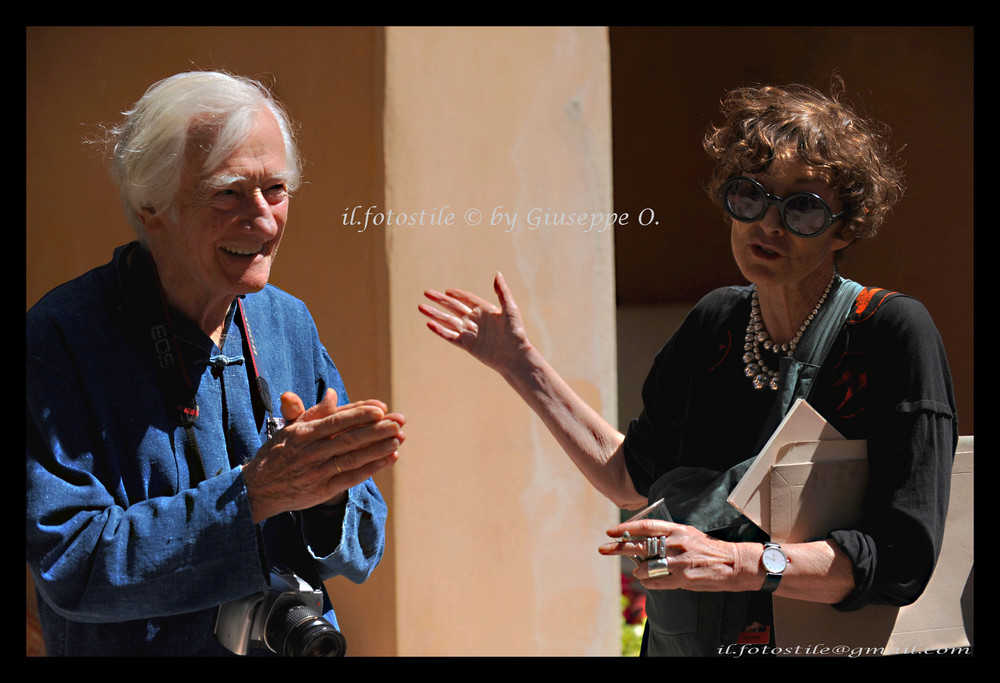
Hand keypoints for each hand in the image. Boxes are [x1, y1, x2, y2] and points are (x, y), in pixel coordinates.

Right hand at [242, 389, 404, 522]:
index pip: (336, 421)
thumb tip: (333, 394)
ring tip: (398, 438)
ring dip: (378, 449)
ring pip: (352, 458)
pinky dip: (371, 468)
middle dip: (376, 430)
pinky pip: (350, 478)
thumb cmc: (278, 452)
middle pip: (349, 439)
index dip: (359, 414)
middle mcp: (311, 452)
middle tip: (399, 422)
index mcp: (303, 433)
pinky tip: (389, 458)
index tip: (381, 408)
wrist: (257, 488)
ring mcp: (317, 472)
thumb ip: (314, 412)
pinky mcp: (322, 490)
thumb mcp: (290, 428)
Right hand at [418, 272, 531, 376]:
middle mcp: (475, 320)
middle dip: (440, 300)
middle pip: (454, 307)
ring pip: (448, 320)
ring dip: (434, 313)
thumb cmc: (516, 332)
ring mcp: (470, 333)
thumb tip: (497, 274)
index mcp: (485, 310)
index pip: (467, 299)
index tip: (446, 291)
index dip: (457, 294)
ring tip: (421, 307)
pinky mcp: (467, 345)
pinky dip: (439, 330)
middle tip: (426, 293)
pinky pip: (450, 336)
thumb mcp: (510, 309)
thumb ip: (502, 292)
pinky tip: (429, 324)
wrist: (515, 356)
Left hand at [599, 519, 760, 592]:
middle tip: (603, 548)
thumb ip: (668, 534)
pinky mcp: (683, 579)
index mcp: (677, 530)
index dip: (626, 529)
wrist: (733, 563)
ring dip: (637, 570)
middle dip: (618, 547)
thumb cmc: (708, 547)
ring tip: (635, 570)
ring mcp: (679, 562)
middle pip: (641, 546)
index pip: (646, 527)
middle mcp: (676, 544)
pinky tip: (645, 580)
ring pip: (646, 567)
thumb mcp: (688, 533)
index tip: (611, 531)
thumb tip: (646, 537)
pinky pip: (657, 582)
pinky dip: (648, 582)